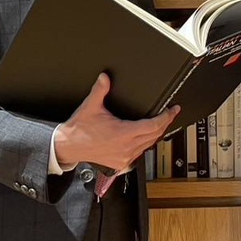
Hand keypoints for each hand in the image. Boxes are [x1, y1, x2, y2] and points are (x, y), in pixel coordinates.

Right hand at [53, 74, 179, 170]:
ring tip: (161, 124)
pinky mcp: (120, 163)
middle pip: (155, 135)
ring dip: (156, 134)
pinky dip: (145, 144)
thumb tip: (105, 77)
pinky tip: (146, 138)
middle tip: (171, 114)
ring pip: (148, 145)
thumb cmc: (79, 130)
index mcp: (123, 133)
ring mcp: (124, 157)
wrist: (68, 147)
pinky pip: (139, 153)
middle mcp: (126, 148)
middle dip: (165, 124)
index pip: (153, 126)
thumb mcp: (91, 106)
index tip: (173, 110)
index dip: (166, 117)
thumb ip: (100, 90)